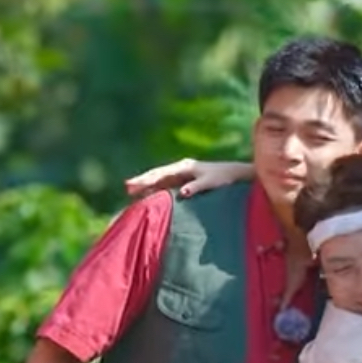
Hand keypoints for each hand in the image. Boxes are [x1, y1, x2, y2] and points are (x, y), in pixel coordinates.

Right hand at [123, 158, 252, 197]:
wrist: (235, 175)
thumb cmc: (224, 178)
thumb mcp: (211, 182)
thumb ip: (196, 187)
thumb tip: (182, 193)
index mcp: (185, 167)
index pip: (161, 173)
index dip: (147, 179)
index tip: (135, 184)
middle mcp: (181, 169)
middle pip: (157, 175)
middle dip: (142, 181)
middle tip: (126, 187)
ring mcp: (182, 175)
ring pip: (160, 180)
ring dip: (146, 185)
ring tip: (131, 192)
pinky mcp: (184, 182)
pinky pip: (166, 185)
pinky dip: (155, 189)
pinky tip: (147, 195)